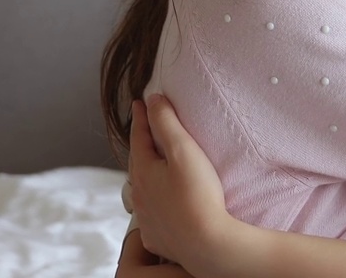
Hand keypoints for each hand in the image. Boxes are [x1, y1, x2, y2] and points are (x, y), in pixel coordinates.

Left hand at [128, 95, 235, 275]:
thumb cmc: (198, 196)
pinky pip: (152, 213)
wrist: (207, 244)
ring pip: (143, 189)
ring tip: (156, 166)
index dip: (141, 117)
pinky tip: (164, 202)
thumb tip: (152, 100)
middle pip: (138, 163)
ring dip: (148, 175)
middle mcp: (138, 195)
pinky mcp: (157, 236)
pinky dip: (156, 202)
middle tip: (147, 131)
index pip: (138, 136)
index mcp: (142, 171)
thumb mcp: (183, 150)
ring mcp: (146, 218)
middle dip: (142, 145)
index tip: (140, 102)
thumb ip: (166, 122)